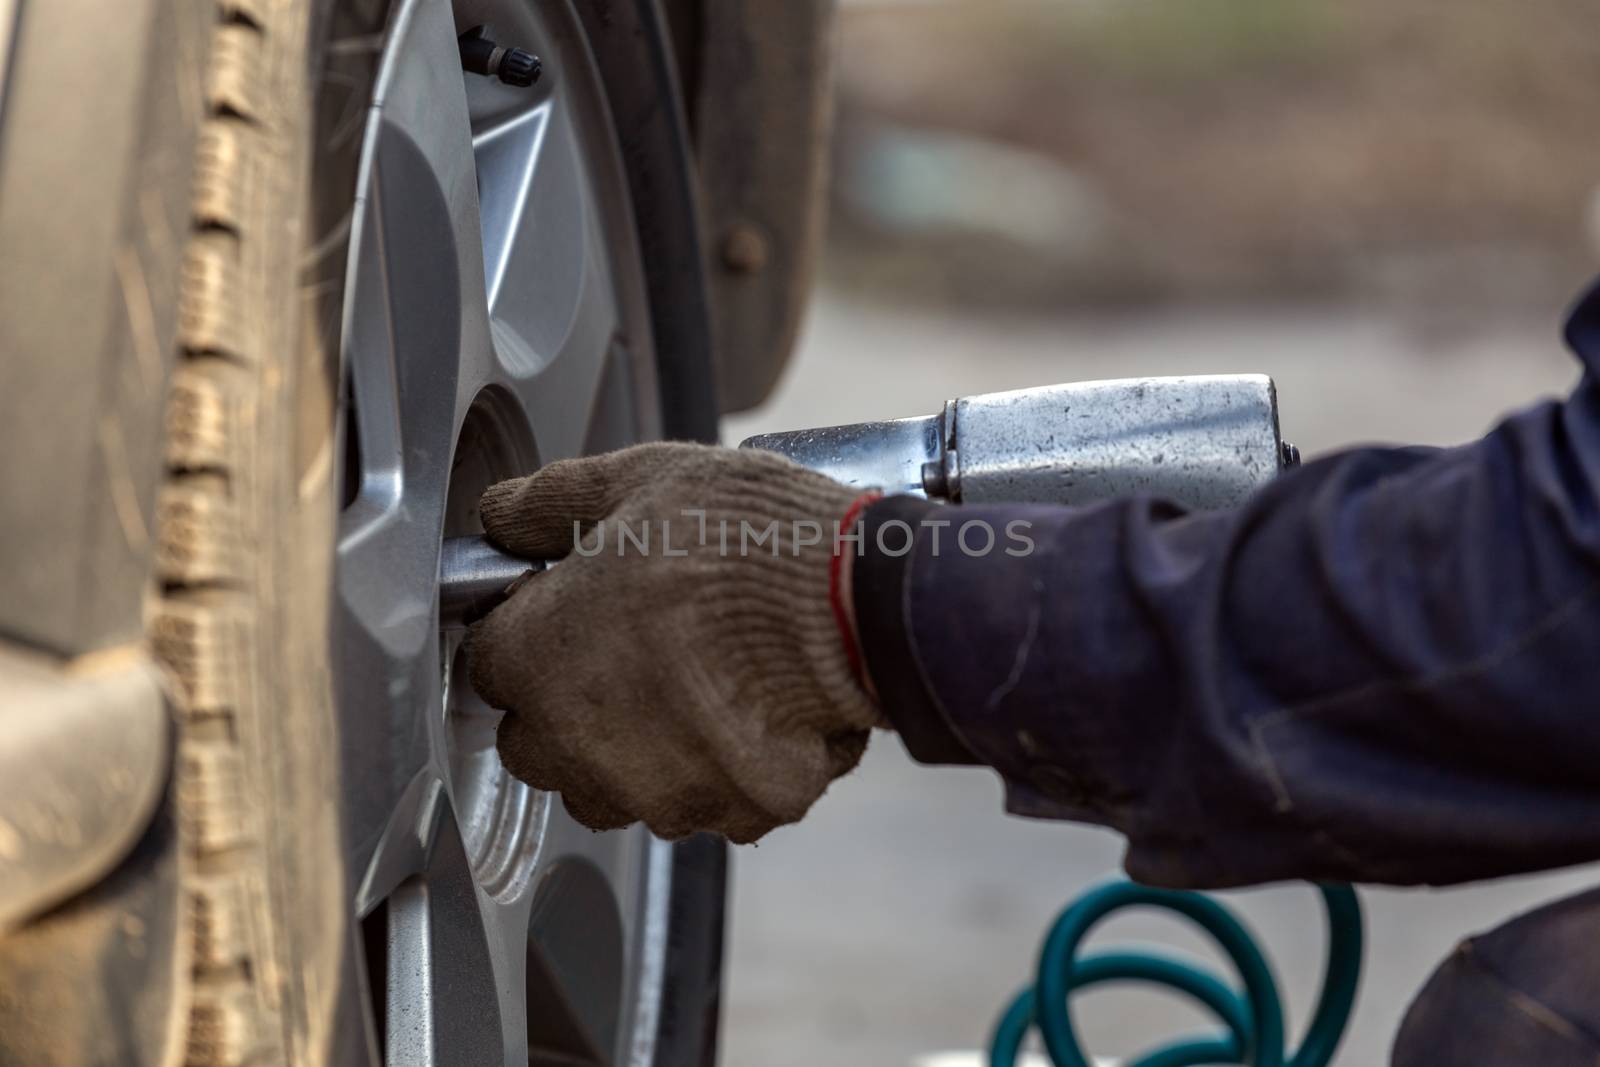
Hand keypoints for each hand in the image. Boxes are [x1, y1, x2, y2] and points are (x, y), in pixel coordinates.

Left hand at [465, 442, 880, 842]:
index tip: (569, 610)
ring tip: (695, 684)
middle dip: (568, 705)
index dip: (529, 630)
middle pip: (538, 745)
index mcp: (537, 659)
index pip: (489, 664)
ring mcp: (657, 790)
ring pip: (613, 788)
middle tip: (629, 649)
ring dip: (635, 751)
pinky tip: (751, 712)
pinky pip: (706, 805)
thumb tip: (500, 516)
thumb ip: (546, 503)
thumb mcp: (635, 480)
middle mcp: (580, 743)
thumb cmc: (741, 538)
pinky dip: (719, 771)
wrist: (855, 599)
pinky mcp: (731, 814)